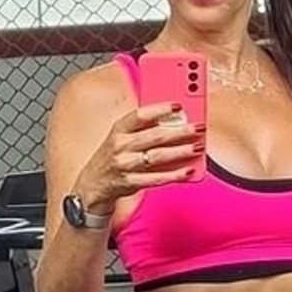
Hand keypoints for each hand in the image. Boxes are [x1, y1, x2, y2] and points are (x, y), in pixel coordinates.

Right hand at [77, 103, 203, 211]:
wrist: (92, 185)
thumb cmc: (113, 157)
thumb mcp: (121, 137)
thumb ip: (143, 129)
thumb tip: (174, 121)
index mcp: (118, 129)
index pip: (140, 115)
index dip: (160, 109)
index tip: (179, 105)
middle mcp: (120, 146)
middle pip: (154, 136)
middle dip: (180, 131)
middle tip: (198, 128)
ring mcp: (125, 165)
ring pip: (158, 156)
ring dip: (181, 151)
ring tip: (198, 147)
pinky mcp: (130, 183)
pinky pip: (156, 179)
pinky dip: (174, 175)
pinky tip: (188, 170)